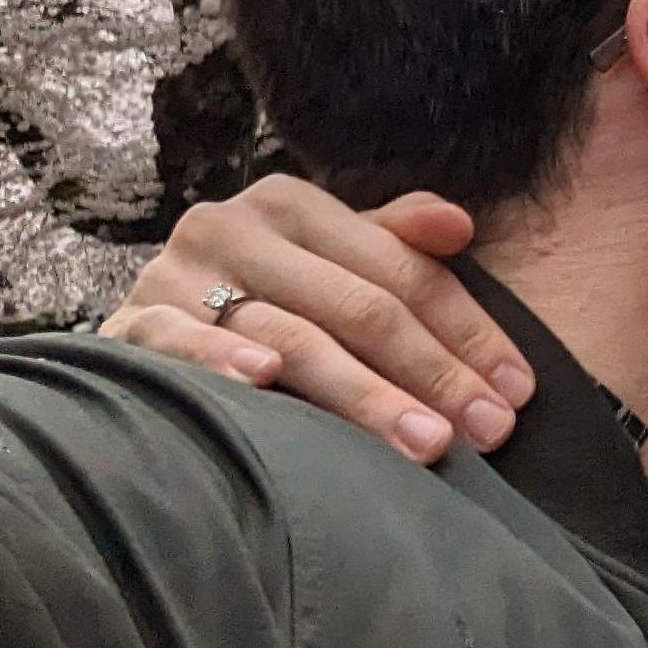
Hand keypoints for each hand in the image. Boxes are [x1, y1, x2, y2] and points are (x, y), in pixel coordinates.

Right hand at [104, 175, 533, 462]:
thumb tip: (459, 224)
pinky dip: (222, 358)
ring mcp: (177, 274)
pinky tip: (267, 380)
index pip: (401, 269)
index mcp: (292, 204)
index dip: (467, 330)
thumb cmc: (258, 302)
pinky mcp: (131, 325)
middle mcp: (233, 226)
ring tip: (425, 443)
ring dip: (364, 393)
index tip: (517, 390)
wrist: (140, 332)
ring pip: (293, 335)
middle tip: (486, 431)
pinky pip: (181, 342)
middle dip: (433, 373)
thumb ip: (393, 242)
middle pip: (358, 305)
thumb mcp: (328, 264)